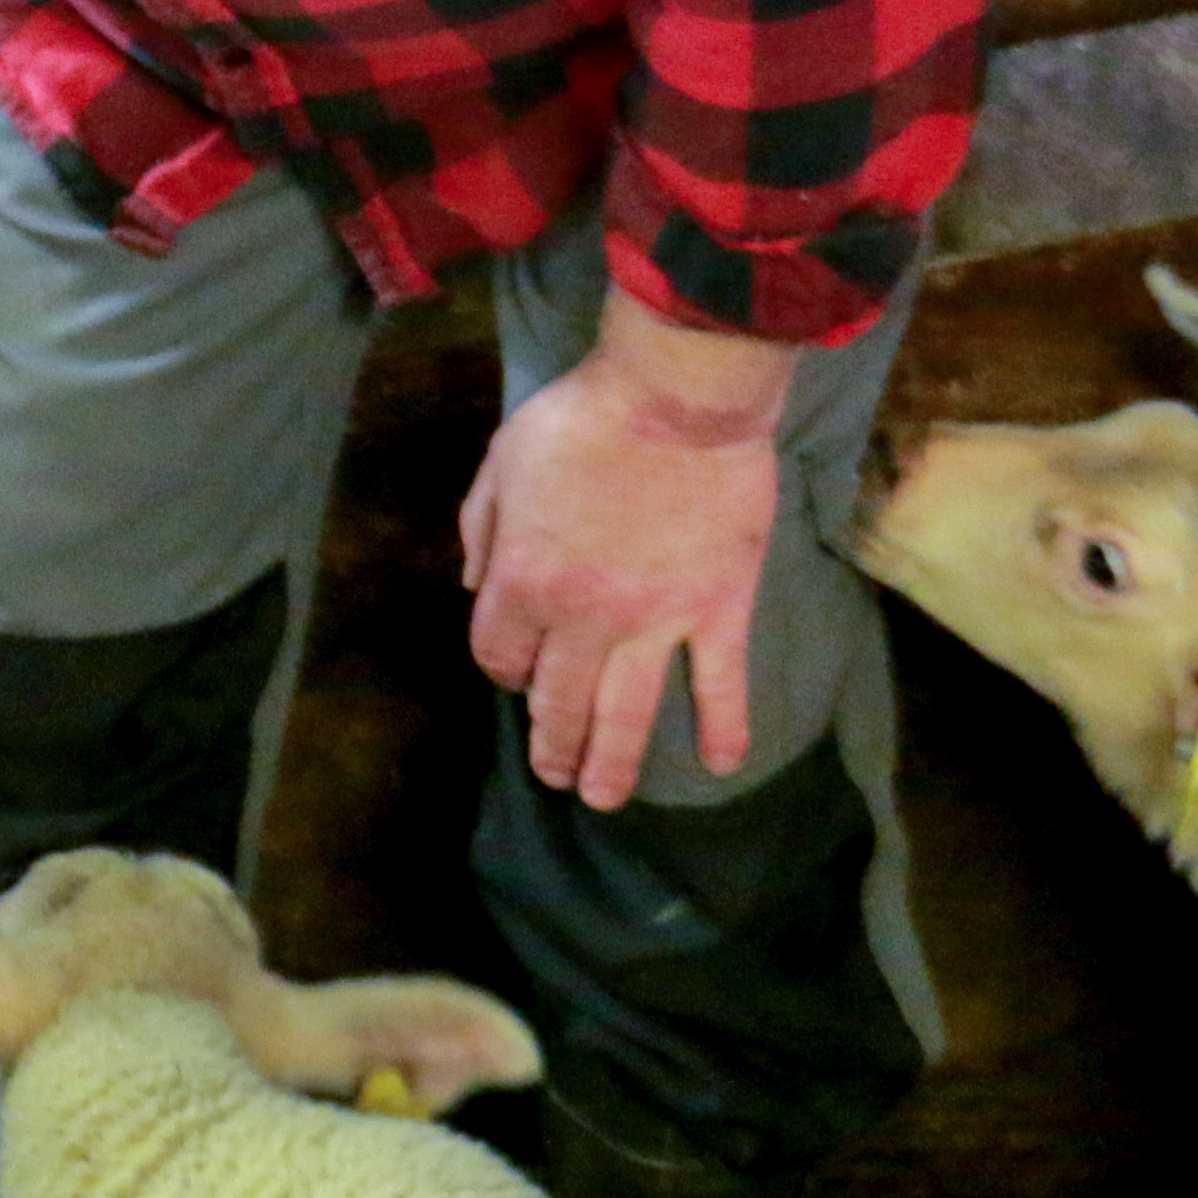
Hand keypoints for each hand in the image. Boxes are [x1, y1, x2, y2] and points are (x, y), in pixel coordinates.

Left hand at [461, 306, 796, 812]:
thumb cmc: (580, 418)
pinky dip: (724, 728)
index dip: (503, 673)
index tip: (515, 675)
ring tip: (604, 798)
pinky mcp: (717, 611)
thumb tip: (474, 585)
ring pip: (627, 717)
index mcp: (522, 582)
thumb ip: (480, 528)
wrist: (674, 398)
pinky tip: (720, 764)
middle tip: (556, 774)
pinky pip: (721, 684)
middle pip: (558, 705)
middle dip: (552, 747)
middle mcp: (582, 619)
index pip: (500, 657)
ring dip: (612, 766)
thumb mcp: (501, 460)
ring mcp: (654, 623)